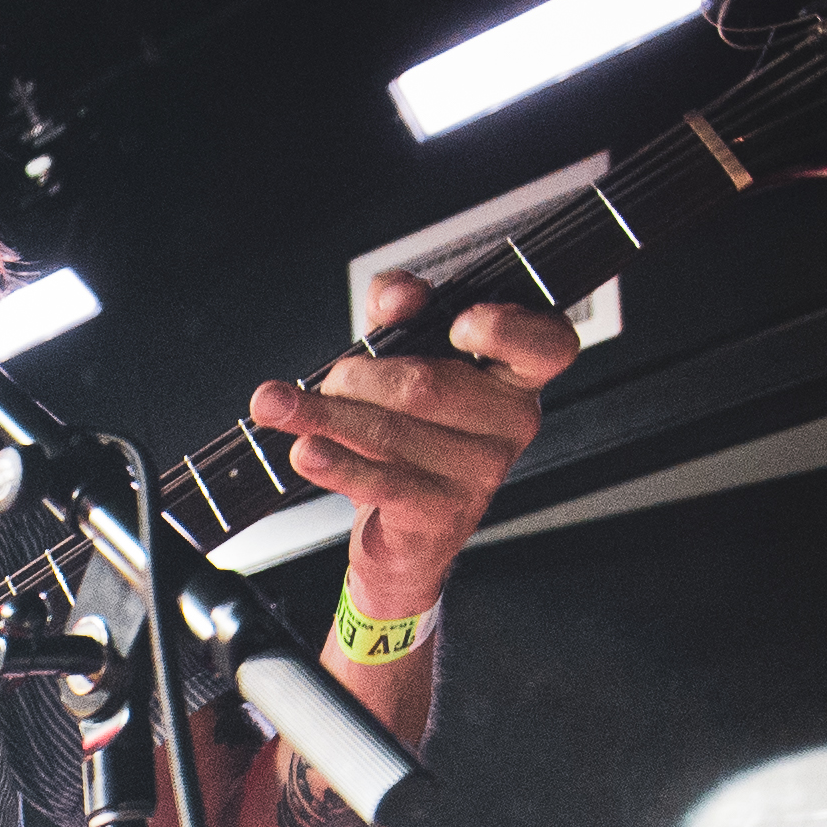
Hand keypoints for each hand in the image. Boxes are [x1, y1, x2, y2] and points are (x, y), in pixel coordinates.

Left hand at [249, 270, 583, 619]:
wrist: (410, 529)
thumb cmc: (419, 428)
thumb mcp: (411, 354)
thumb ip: (404, 309)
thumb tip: (397, 297)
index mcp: (518, 375)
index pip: (549, 345)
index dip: (507, 330)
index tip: (456, 324)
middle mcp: (511, 423)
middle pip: (427, 385)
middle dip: (358, 377)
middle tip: (327, 380)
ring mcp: (480, 474)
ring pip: (391, 432)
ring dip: (326, 415)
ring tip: (277, 406)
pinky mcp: (441, 514)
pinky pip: (380, 481)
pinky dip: (335, 463)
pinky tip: (306, 450)